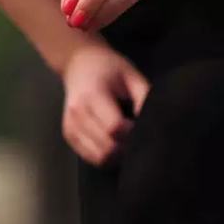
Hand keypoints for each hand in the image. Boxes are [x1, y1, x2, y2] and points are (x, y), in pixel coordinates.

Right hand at [61, 43, 148, 165]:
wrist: (79, 65)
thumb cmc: (109, 68)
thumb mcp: (131, 76)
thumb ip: (144, 97)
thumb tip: (154, 122)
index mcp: (92, 97)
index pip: (114, 127)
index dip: (132, 132)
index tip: (142, 125)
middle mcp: (77, 115)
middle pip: (106, 147)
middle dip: (126, 146)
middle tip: (137, 137)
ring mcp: (70, 128)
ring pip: (98, 157)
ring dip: (116, 155)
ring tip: (126, 141)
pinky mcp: (69, 136)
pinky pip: (90, 158)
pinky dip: (105, 156)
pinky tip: (114, 145)